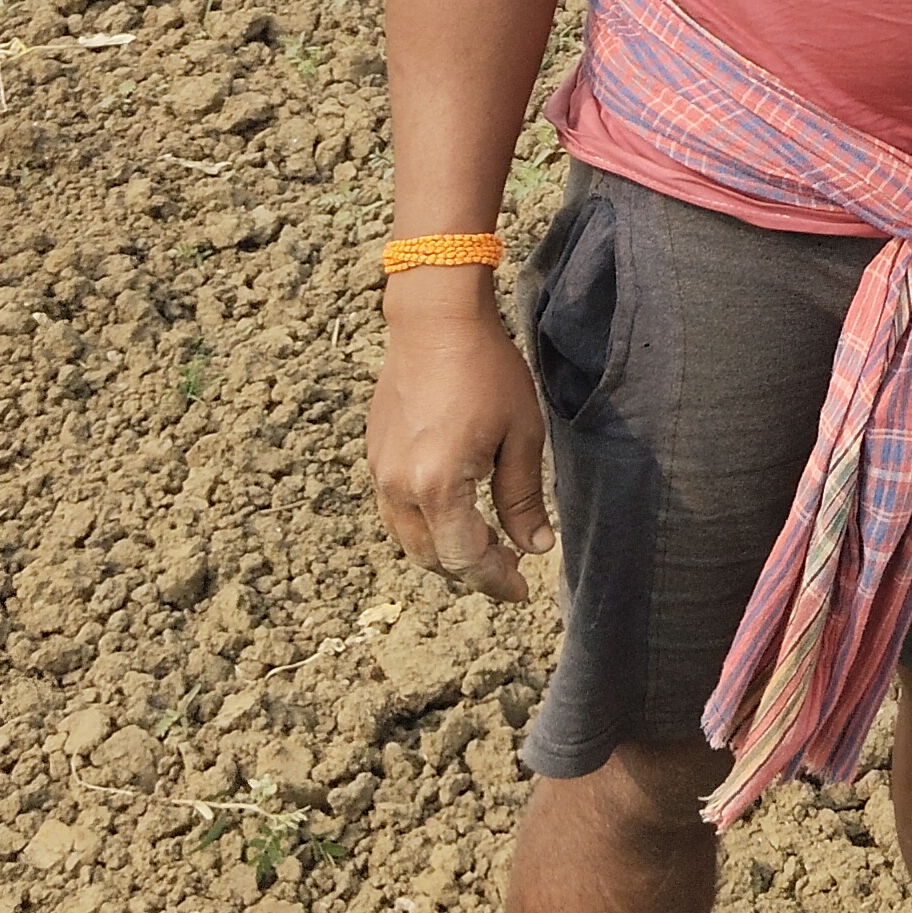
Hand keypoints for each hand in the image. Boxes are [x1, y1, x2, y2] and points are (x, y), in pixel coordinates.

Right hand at [368, 281, 553, 603]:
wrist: (435, 321)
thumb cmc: (486, 370)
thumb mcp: (520, 433)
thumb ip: (523, 496)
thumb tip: (536, 547)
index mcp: (439, 485)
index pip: (464, 558)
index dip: (495, 580)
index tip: (522, 591)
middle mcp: (400, 488)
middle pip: (432, 557)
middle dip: (471, 571)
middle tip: (509, 571)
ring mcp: (380, 473)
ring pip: (409, 539)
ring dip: (445, 552)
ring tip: (485, 548)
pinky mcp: (375, 457)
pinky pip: (397, 511)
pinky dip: (425, 526)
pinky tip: (456, 514)